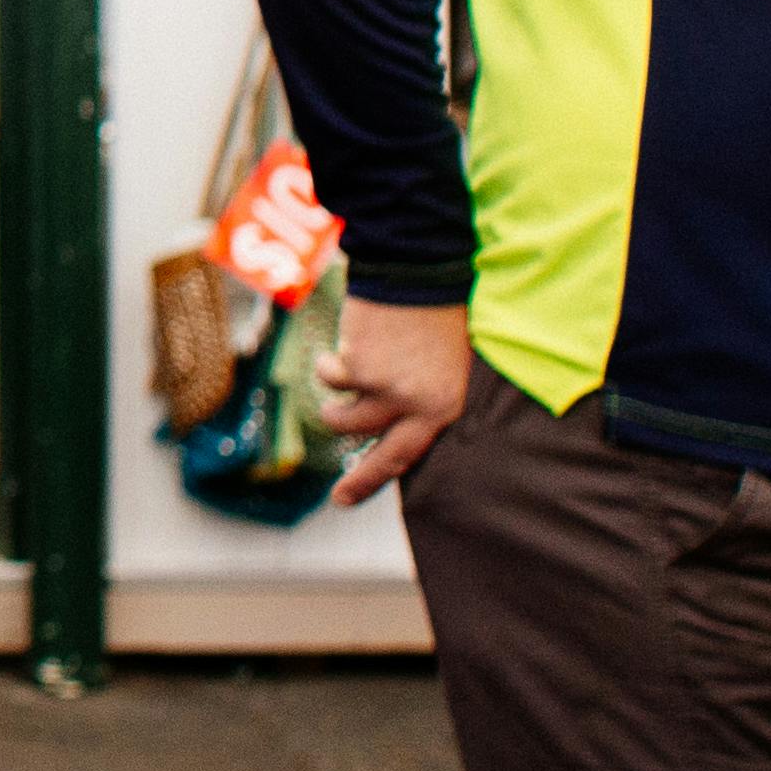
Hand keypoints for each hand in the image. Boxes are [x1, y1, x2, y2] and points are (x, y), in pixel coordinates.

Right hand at [316, 297, 473, 505]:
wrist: (417, 270)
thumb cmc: (434, 314)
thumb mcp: (442, 366)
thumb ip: (422, 400)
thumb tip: (389, 427)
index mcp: (443, 407)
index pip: (409, 455)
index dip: (380, 479)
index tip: (355, 495)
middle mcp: (416, 406)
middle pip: (380, 458)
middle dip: (358, 483)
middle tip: (339, 500)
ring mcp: (384, 390)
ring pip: (340, 420)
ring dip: (334, 403)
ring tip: (340, 376)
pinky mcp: (356, 369)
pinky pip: (328, 378)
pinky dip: (327, 363)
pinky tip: (343, 344)